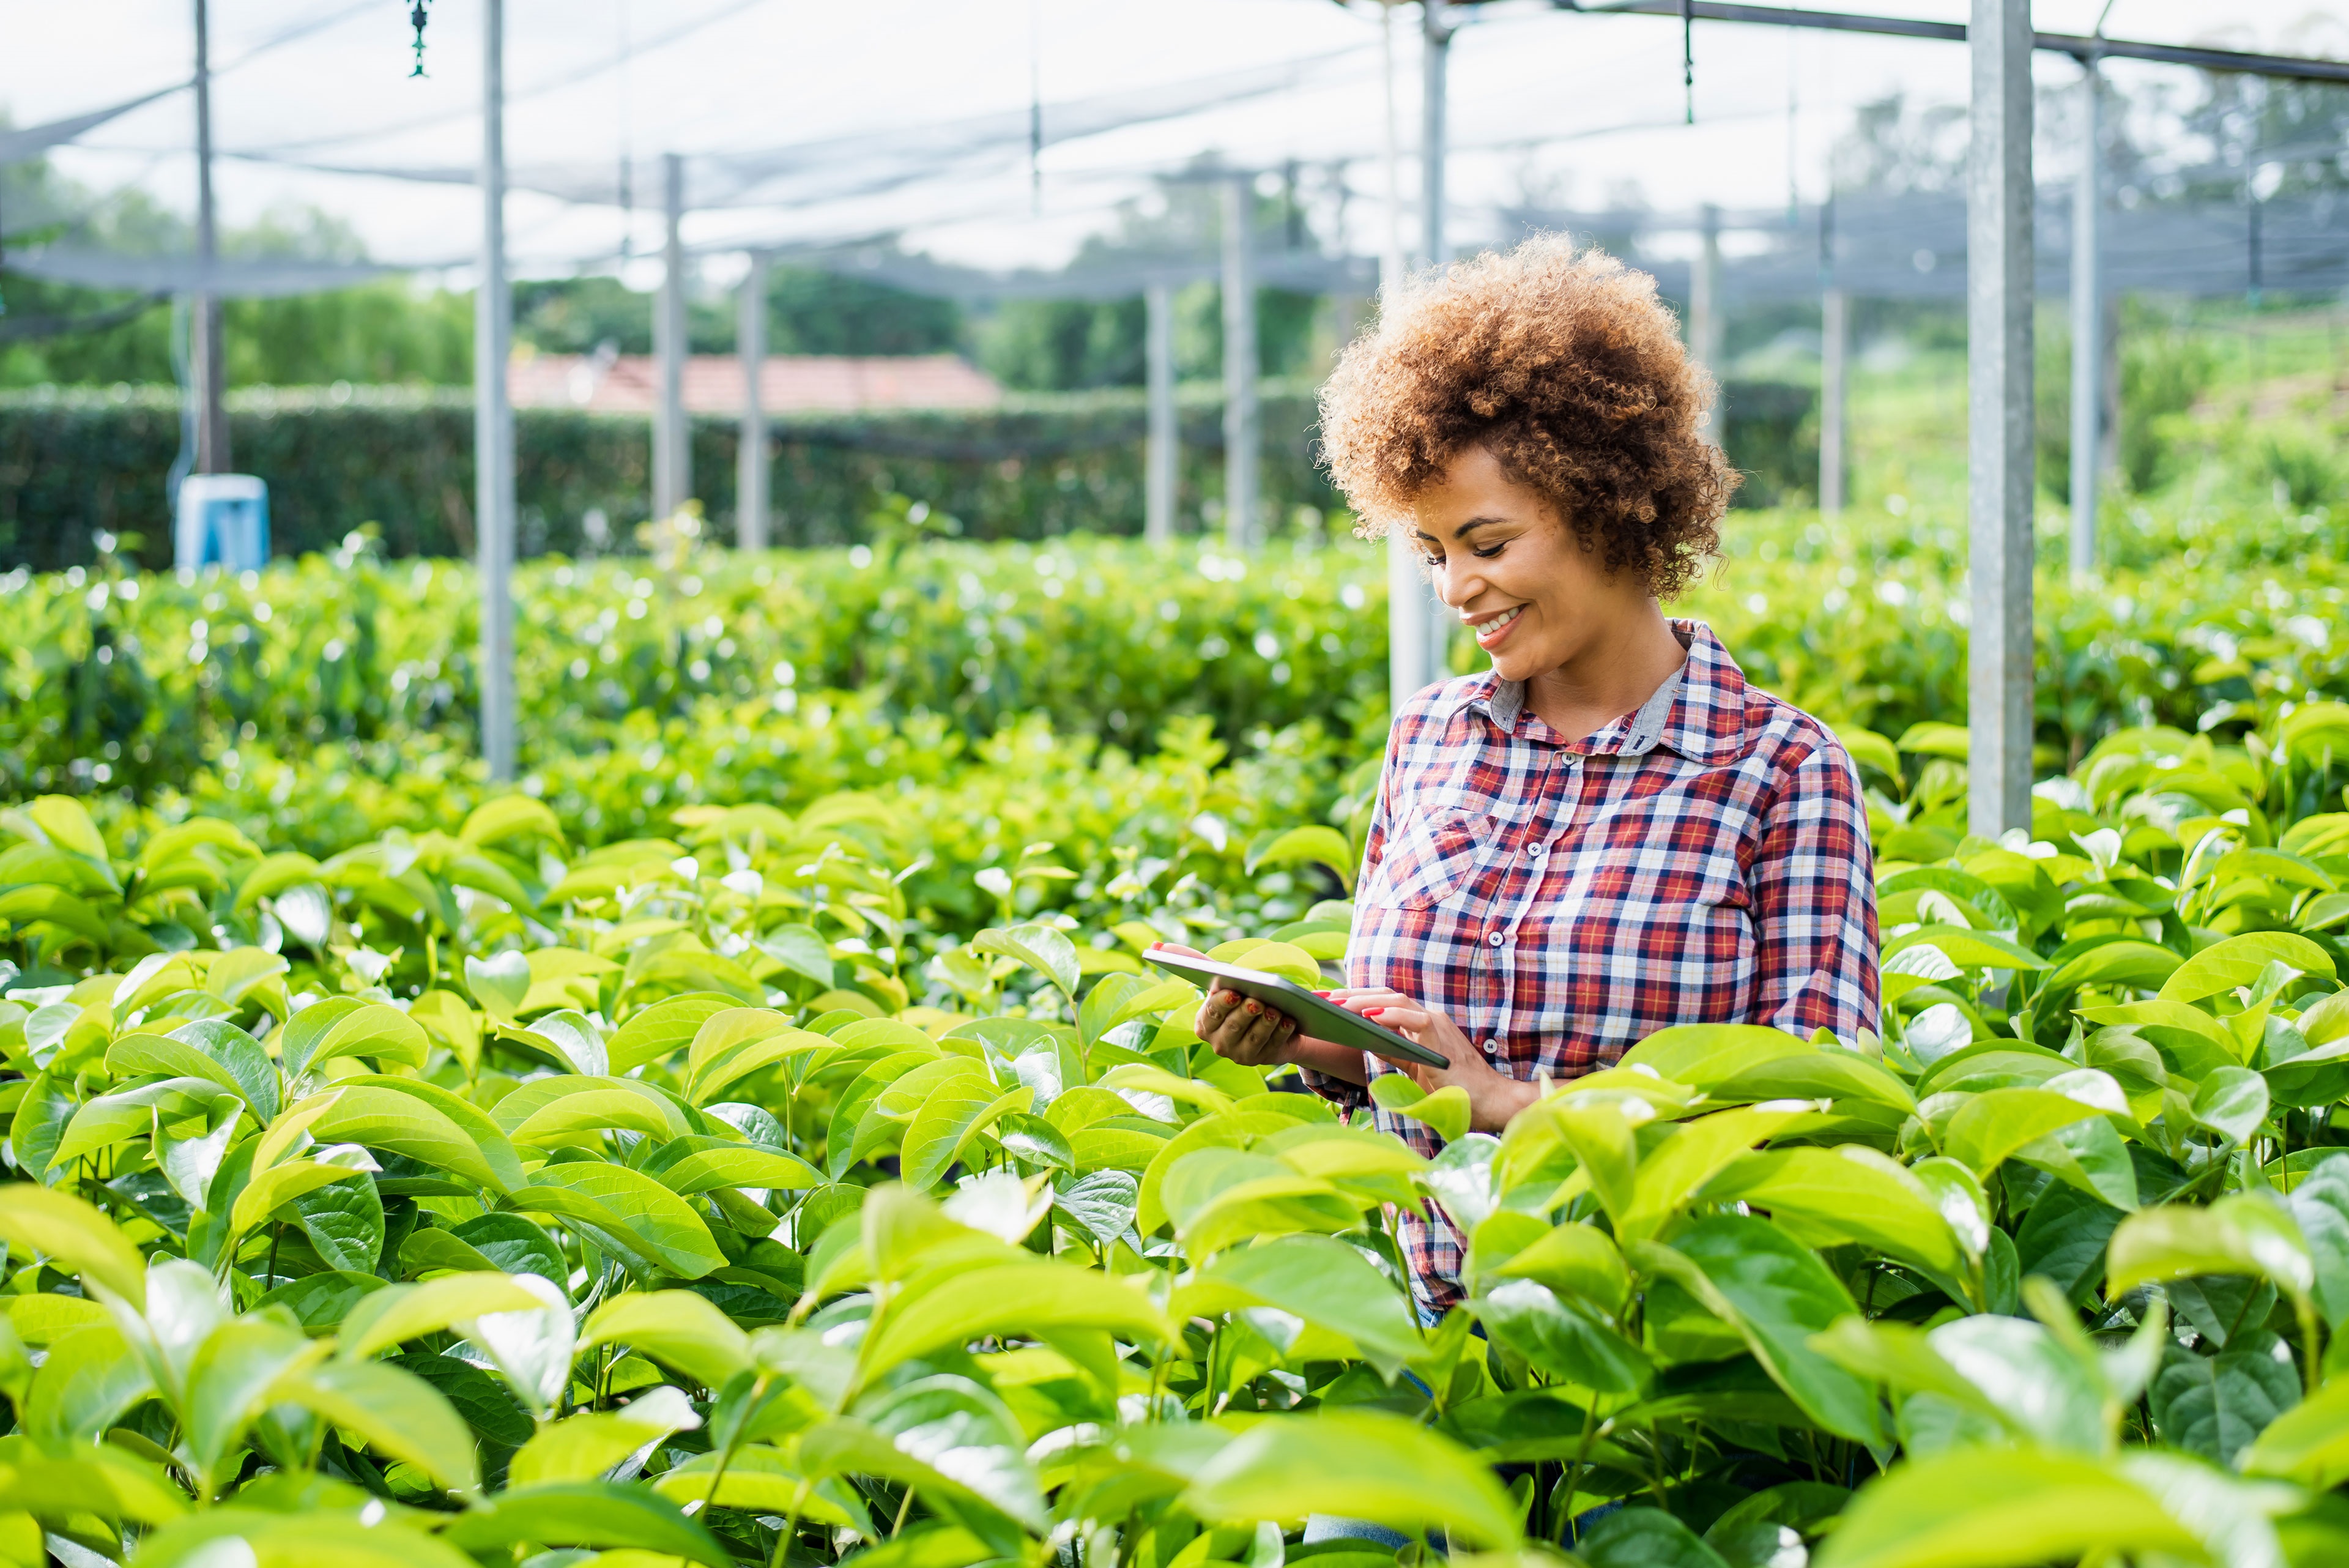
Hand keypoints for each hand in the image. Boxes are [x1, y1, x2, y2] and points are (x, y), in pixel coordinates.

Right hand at [1150, 943, 1305, 1066]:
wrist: (1262, 1021)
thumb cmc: (1237, 995)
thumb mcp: (1218, 979)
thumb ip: (1191, 962)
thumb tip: (1156, 946)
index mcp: (1204, 1023)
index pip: (1211, 1013)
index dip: (1222, 1003)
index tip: (1232, 991)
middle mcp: (1218, 1043)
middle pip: (1233, 1028)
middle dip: (1246, 1014)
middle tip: (1258, 1000)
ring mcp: (1239, 1055)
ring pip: (1254, 1039)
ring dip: (1266, 1024)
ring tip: (1277, 1009)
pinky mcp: (1261, 1061)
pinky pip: (1272, 1047)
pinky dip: (1281, 1033)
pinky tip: (1289, 1021)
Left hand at [1325, 987, 1540, 1132]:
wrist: (1489, 1103)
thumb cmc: (1454, 1090)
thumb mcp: (1413, 1068)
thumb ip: (1393, 1051)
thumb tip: (1365, 1038)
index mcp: (1420, 1024)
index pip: (1382, 1003)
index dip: (1353, 999)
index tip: (1325, 1001)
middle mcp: (1427, 1018)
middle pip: (1384, 996)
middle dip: (1350, 995)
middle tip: (1320, 997)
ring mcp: (1435, 1024)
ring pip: (1395, 1000)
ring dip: (1363, 1001)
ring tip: (1336, 1003)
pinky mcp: (1441, 1037)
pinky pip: (1413, 1019)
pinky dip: (1390, 1014)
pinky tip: (1367, 1015)